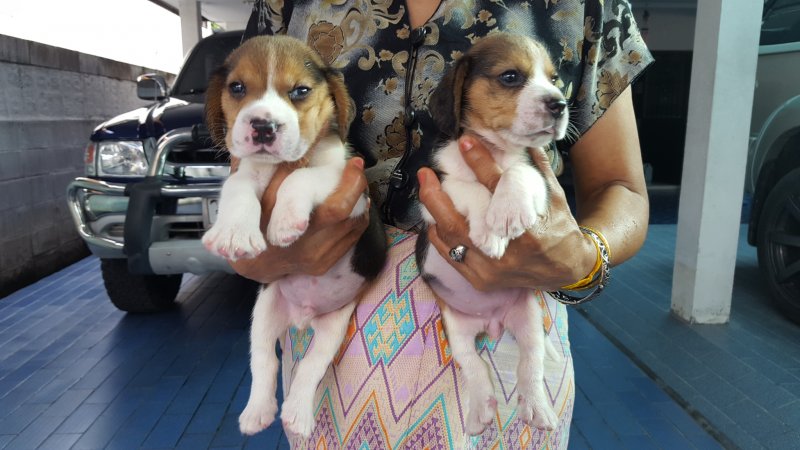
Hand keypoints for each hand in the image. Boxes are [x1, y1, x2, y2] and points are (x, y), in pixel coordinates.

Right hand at [229, 158, 369, 282]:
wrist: (255, 262)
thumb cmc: (259, 222)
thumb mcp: (263, 197)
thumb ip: (283, 176)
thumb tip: (303, 153)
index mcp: (297, 231)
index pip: (338, 209)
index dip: (352, 185)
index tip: (355, 163)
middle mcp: (312, 249)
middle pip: (352, 217)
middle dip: (359, 190)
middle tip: (357, 173)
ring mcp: (321, 260)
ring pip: (355, 228)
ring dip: (360, 205)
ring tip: (355, 187)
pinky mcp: (326, 265)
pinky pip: (352, 240)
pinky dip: (356, 221)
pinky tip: (352, 207)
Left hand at [417, 134, 595, 290]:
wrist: (567, 268)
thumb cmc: (559, 226)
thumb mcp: (554, 194)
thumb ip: (536, 166)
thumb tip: (517, 137)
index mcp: (528, 227)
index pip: (496, 188)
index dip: (478, 162)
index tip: (463, 143)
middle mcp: (508, 251)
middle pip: (458, 223)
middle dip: (434, 196)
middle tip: (425, 173)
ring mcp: (492, 270)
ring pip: (449, 239)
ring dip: (433, 214)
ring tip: (427, 190)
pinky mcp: (481, 280)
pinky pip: (450, 255)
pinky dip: (439, 235)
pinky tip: (434, 217)